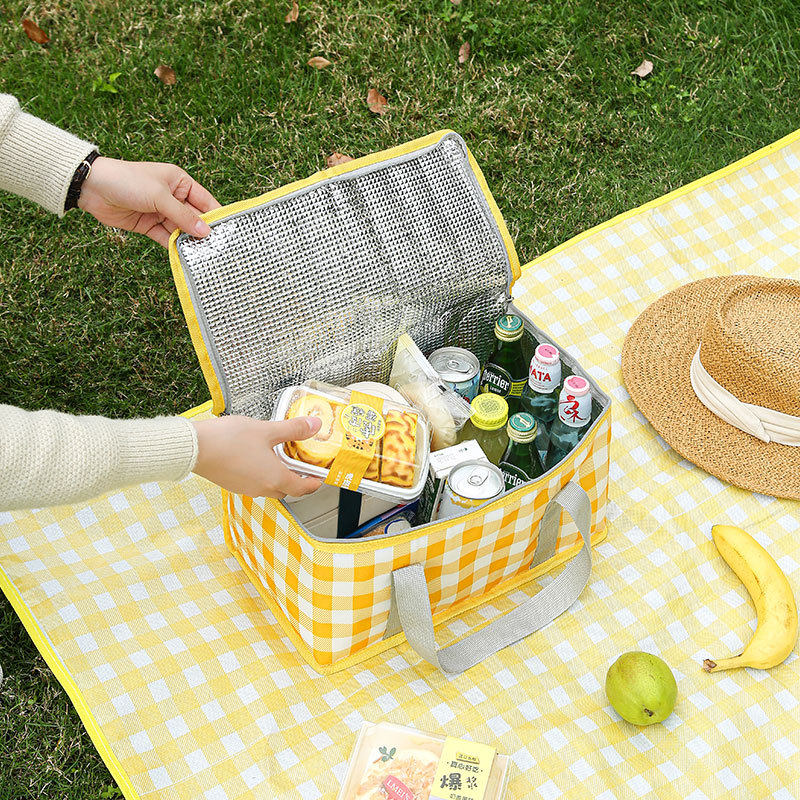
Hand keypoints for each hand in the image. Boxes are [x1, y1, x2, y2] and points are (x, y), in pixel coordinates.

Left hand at [78, 156, 220, 245]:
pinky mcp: (149, 226)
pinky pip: (167, 238)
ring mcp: (161, 213)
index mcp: (179, 182)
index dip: (217, 216)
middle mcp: (173, 197)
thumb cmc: (127, 181)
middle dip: (203, 233)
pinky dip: (174, 247)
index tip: (228, 233)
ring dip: (189, 242)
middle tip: (217, 250)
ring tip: (202, 256)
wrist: (93, 187)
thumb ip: (182, 216)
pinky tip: (184, 256)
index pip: (205, 201)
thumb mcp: (159, 196)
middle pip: (194, 218)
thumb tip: (205, 232)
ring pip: (181, 231)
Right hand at [191, 415, 323, 498]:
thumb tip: (315, 426)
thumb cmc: (229, 440)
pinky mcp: (232, 484)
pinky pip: (253, 484)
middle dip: (296, 481)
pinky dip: (261, 475)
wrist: (194, 448)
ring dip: (277, 477)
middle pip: (286, 490)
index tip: (319, 478)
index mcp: (274, 478)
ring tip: (279, 458)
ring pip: (269, 487)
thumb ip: (293, 429)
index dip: (313, 484)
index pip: (302, 489)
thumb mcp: (267, 430)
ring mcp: (245, 488)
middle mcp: (261, 488)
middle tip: (301, 465)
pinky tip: (257, 458)